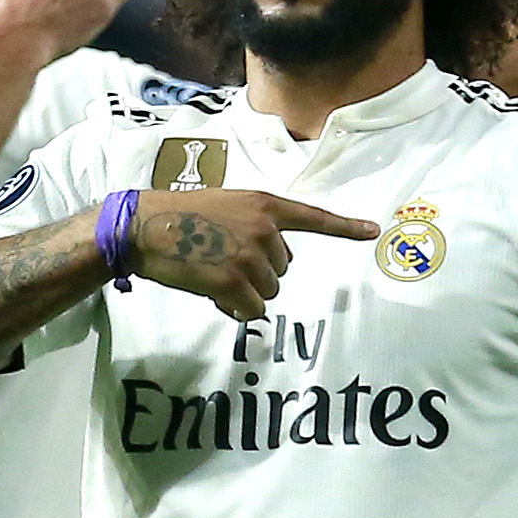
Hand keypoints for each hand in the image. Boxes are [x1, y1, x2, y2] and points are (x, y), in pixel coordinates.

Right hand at [126, 188, 378, 321]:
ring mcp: (250, 256)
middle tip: (222, 262)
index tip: (373, 231)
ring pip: (268, 293)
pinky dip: (235, 310)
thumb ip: (257, 226)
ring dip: (245, 294)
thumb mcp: (228, 207)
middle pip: (283, 271)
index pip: (313, 217)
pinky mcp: (233, 281)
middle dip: (257, 275)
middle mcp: (264, 229)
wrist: (144, 226)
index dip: (345, 227)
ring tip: (212, 273)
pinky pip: (251, 311)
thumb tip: (274, 265)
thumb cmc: (180, 217)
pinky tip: (213, 293)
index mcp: (265, 206)